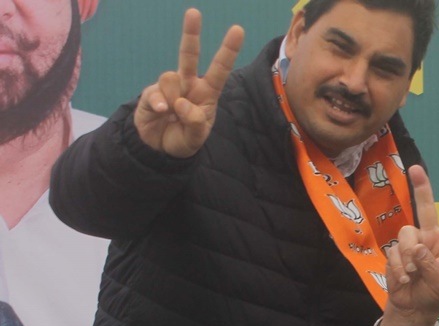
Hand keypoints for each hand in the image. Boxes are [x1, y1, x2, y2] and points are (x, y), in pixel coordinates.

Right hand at [135, 9, 243, 157]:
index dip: (228, 50)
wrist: (160, 149)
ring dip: (173, 99)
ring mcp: (169, 87)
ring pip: (170, 77)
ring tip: (172, 115)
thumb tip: (180, 103)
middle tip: (194, 12)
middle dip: (190, 33)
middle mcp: (188, 84)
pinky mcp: (151, 93)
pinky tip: (161, 114)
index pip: (219, 70)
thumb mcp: (197, 137)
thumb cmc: (185, 139)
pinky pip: (155, 93)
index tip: (238, 30)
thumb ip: (195, 123)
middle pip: (189, 55)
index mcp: (207, 92)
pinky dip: (158, 106)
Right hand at [377, 166, 438, 325]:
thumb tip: (417, 247)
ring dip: (409, 255)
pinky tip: (405, 280)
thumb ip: (430, 264)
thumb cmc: (432, 296)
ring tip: (413, 274)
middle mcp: (430, 238)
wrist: (411, 310)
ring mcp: (411, 244)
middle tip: (415, 169)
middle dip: (421, 187)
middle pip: (425, 208)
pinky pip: (395, 253)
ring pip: (406, 234)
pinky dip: (400, 268)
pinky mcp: (396, 252)